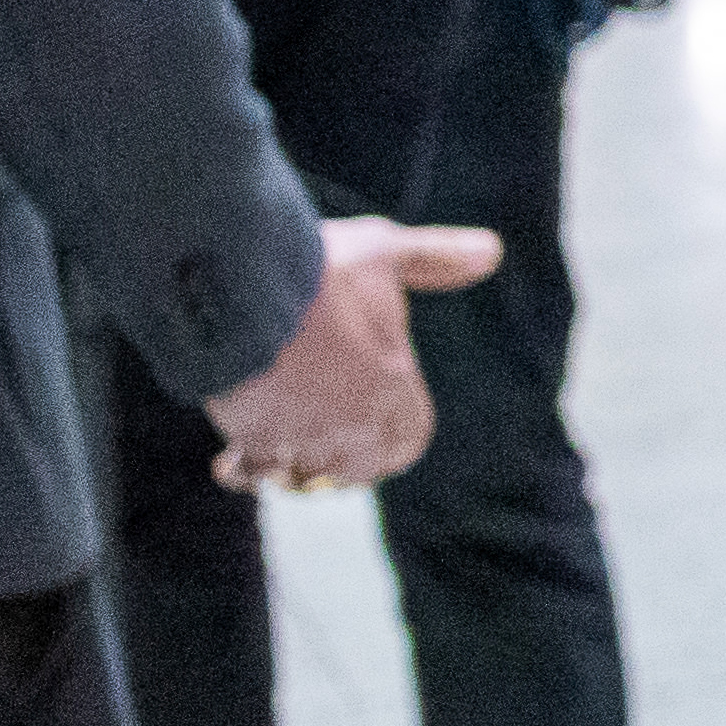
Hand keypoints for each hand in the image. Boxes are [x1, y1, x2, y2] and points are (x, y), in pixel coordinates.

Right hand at [201, 218, 500, 494]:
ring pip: (310, 475)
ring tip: (282, 451)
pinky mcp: (252, 436)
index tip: (380, 426)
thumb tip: (492, 251)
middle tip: (327, 440)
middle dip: (349, 460)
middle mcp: (354, 420)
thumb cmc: (318, 266)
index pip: (410, 437)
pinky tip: (233, 460)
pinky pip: (251, 473)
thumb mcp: (384, 249)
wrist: (240, 284)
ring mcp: (303, 434)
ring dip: (299, 467)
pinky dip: (243, 472)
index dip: (397, 436)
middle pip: (362, 467)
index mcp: (393, 383)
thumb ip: (435, 258)